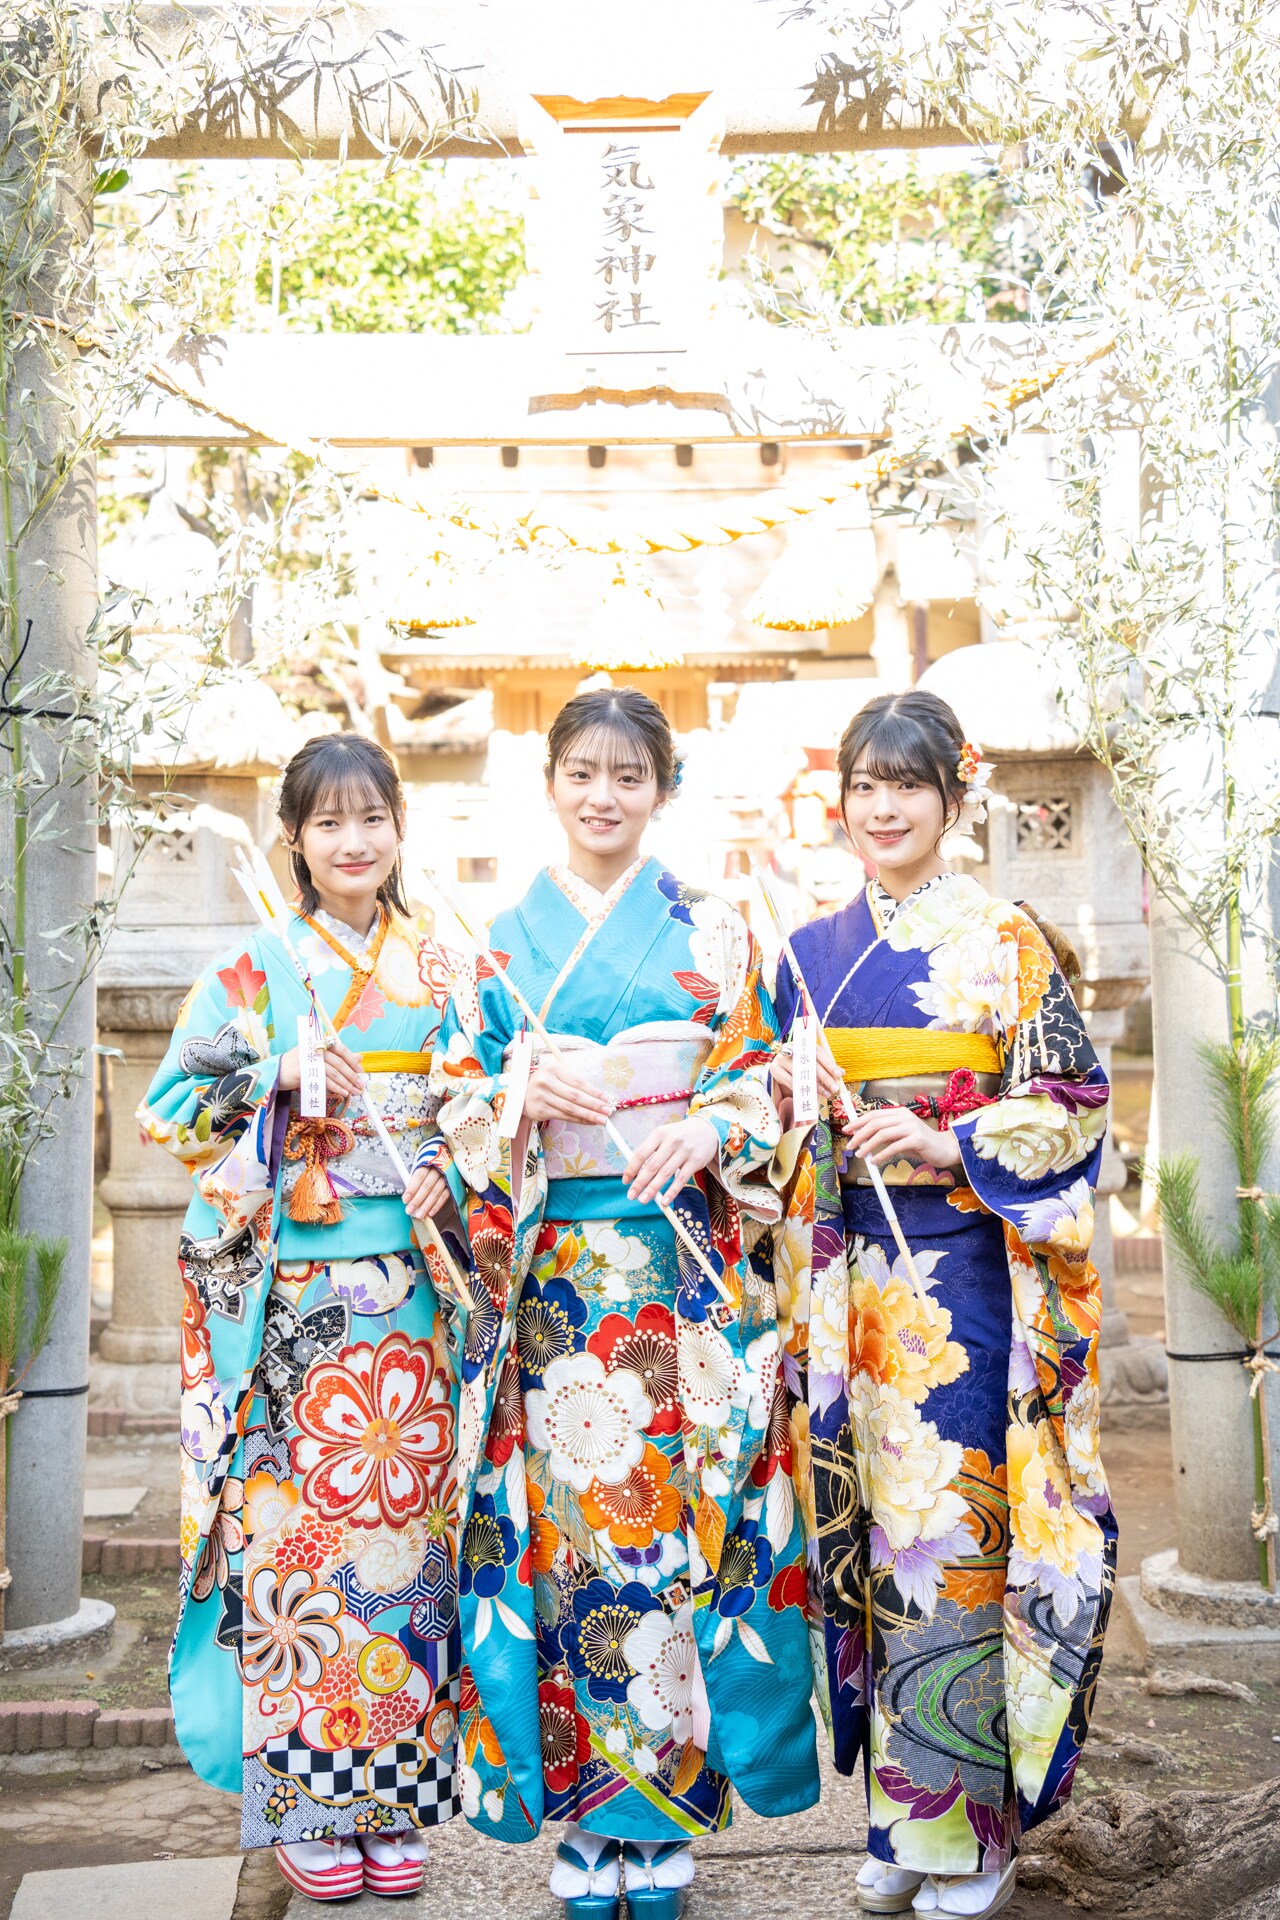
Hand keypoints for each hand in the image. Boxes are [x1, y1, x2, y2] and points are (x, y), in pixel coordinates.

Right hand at [277, 1036, 364, 1105]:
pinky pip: (324, 1081)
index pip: (340, 1049)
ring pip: (333, 1073)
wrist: (275, 1073)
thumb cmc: (299, 1066)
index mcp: (319, 1043)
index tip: (360, 1071)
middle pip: (338, 1063)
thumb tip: (359, 1057)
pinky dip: (336, 1088)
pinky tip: (343, 1093)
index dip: (352, 1060)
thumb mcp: (319, 1059)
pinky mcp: (303, 1072)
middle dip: (352, 1076)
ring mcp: (308, 1060)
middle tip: (360, 1086)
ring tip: (354, 1092)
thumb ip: (338, 1057)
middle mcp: (314, 1048)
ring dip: (346, 1084)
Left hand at [403, 1166, 451, 1220]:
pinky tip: (430, 1213)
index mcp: (428, 1162)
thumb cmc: (430, 1165)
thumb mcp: (422, 1167)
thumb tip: (407, 1198)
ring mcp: (447, 1177)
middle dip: (417, 1200)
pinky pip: (445, 1196)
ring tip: (419, 1215)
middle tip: (409, 1210)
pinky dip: (437, 1205)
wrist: (449, 1159)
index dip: (412, 1189)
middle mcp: (438, 1169)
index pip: (419, 1176)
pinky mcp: (453, 1184)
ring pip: (436, 1192)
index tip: (405, 1200)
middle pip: (427, 1186)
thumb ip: (415, 1180)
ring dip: (426, 1205)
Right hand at [523, 1060, 612, 1125]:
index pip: (578, 1082)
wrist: (519, 1094)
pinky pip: (564, 1116)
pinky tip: (589, 1122)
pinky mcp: (539, 1110)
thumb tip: (599, 1096)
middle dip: (594, 1104)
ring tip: (602, 1119)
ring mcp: (541, 1097)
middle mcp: (545, 1081)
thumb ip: (574, 1083)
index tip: (606, 1098)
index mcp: (553, 1069)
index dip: (594, 1091)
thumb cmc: (545, 1084)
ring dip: (588, 1115)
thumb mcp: (556, 1076)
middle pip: (575, 1096)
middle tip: (608, 1110)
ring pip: (570, 1108)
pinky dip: (578, 1120)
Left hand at [624, 1116, 719, 1205]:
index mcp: (660, 1133)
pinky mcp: (696, 1161)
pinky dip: (672, 1192)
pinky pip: (681, 1179)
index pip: (641, 1153)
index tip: (625, 1180)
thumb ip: (651, 1150)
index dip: (631, 1168)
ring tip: (643, 1200)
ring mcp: (685, 1151)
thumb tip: (635, 1172)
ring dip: (653, 1189)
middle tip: (631, 1195)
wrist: (707, 1129)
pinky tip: (664, 1201)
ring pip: (665, 1174)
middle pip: (652, 1166)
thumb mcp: (664, 1135)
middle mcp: (672, 1141)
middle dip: (640, 1183)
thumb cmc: (679, 1135)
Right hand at [769, 1042, 844, 1110]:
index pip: (819, 1053)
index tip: (840, 1075)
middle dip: (825, 1077)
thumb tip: (842, 1073)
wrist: (782, 1065)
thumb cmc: (803, 1063)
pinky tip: (813, 1094)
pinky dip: (803, 1089)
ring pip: (802, 1075)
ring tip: (827, 1093)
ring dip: (816, 1086)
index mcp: (804, 1043)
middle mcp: (791, 1048)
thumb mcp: (816, 1062)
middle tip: (835, 1088)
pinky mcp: (775, 1070)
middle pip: (811, 1064)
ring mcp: (781, 1058)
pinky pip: (792, 1082)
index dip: (830, 1064)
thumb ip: (828, 1066)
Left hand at [843, 1104, 962, 1169]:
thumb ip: (885, 1133)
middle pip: (875, 1123)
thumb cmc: (920, 1143)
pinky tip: (875, 1160)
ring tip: (860, 1154)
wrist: (945, 1148)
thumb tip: (863, 1137)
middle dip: (859, 1134)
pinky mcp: (917, 1139)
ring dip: (868, 1145)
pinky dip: (882, 1154)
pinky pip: (894, 1146)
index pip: (874, 1114)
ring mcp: (912, 1127)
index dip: (858, 1122)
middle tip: (850, 1145)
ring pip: (883, 1133)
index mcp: (899, 1112)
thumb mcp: (900, 1135)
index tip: (847, 1130)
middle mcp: (905, 1116)